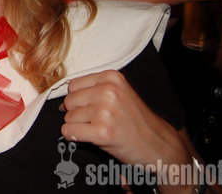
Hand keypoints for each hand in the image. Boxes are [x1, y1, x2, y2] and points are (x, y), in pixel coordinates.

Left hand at [60, 70, 187, 167]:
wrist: (158, 144)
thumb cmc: (135, 121)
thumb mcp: (119, 94)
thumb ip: (94, 89)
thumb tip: (63, 98)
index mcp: (111, 77)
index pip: (73, 85)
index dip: (78, 100)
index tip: (90, 108)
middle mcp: (108, 91)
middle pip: (69, 101)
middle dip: (77, 113)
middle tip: (96, 122)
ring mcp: (105, 111)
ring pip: (68, 117)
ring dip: (79, 127)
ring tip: (100, 130)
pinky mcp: (102, 131)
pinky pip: (69, 131)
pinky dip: (74, 137)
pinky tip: (91, 138)